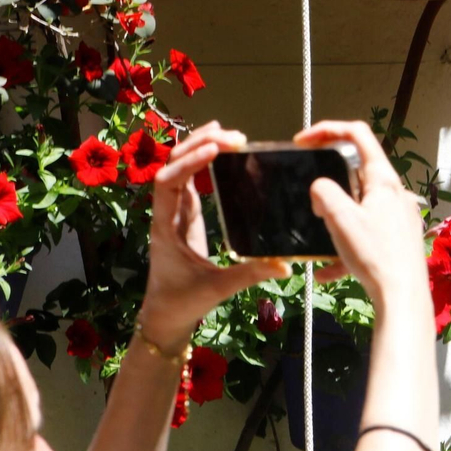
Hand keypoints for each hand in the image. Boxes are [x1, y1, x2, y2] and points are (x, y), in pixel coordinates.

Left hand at [140, 121, 289, 347]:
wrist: (164, 316)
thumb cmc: (183, 302)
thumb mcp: (217, 289)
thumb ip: (250, 274)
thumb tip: (286, 265)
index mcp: (165, 227)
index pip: (168, 184)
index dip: (189, 163)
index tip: (215, 151)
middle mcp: (166, 213)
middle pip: (172, 167)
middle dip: (198, 146)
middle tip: (233, 137)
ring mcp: (175, 213)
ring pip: (178, 169)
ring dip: (198, 148)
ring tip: (227, 134)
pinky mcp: (185, 217)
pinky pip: (189, 181)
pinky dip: (201, 162)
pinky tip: (219, 151)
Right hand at [295, 120, 426, 311]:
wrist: (403, 297)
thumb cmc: (376, 256)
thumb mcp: (340, 218)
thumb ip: (324, 192)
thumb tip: (321, 189)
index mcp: (384, 180)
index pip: (357, 134)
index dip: (327, 130)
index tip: (302, 141)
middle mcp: (395, 194)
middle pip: (357, 172)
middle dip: (329, 182)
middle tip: (312, 200)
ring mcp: (398, 217)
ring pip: (359, 206)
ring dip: (336, 217)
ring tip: (323, 234)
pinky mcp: (397, 240)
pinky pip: (365, 235)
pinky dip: (345, 247)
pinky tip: (328, 272)